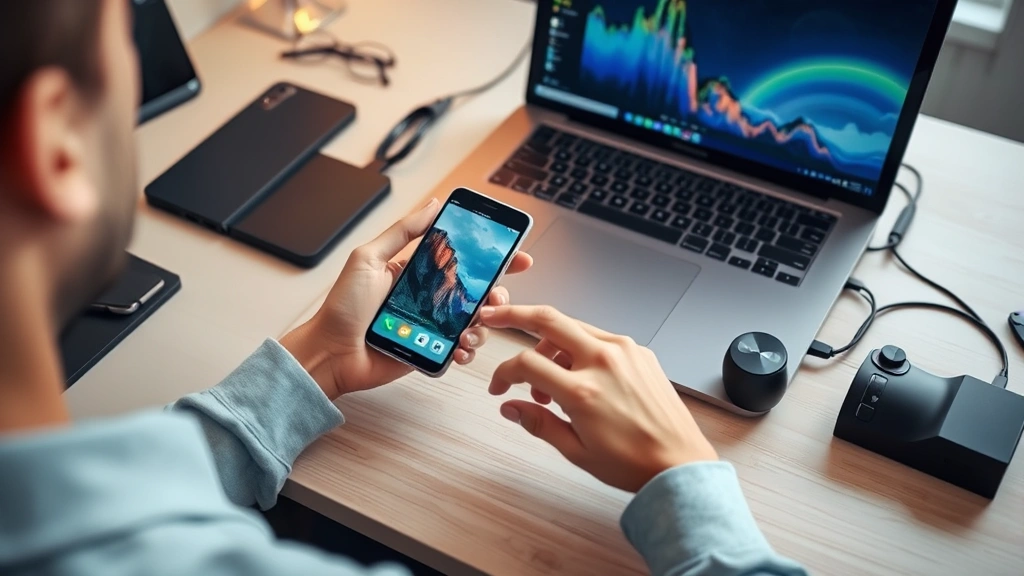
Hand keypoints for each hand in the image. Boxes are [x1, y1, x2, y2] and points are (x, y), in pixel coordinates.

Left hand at [280, 198, 532, 399]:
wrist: (330, 353)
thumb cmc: (343, 307)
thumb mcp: (368, 258)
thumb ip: (402, 232)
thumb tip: (433, 204)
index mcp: (419, 272)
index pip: (462, 259)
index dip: (492, 256)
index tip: (516, 254)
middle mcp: (430, 297)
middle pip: (479, 291)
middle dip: (498, 293)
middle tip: (497, 297)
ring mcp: (433, 326)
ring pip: (477, 321)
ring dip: (484, 323)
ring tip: (473, 327)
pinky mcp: (433, 351)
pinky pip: (462, 349)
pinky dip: (469, 349)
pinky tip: (461, 348)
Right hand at [480, 304, 716, 492]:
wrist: (680, 462)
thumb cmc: (634, 462)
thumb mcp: (576, 451)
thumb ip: (538, 424)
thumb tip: (511, 407)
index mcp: (584, 391)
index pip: (527, 364)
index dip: (504, 374)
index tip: (500, 388)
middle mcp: (604, 361)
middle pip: (548, 320)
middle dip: (513, 314)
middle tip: (493, 316)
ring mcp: (625, 351)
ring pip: (573, 326)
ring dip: (550, 342)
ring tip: (548, 381)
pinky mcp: (640, 351)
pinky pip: (599, 337)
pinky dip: (579, 348)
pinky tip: (578, 375)